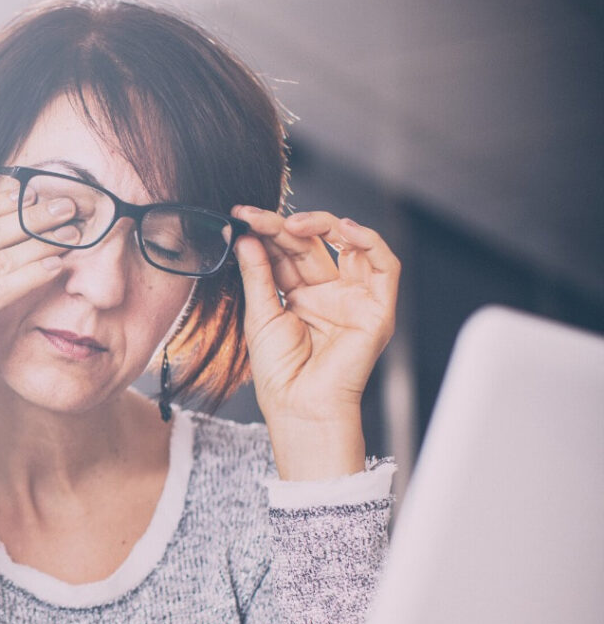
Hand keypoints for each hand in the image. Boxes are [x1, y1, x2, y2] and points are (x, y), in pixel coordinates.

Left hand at [233, 208, 399, 478]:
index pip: (286, 252)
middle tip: (256, 216)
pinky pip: (384, 265)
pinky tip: (343, 229)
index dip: (265, 232)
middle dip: (283, 226)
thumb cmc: (279, 374)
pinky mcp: (377, 308)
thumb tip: (246, 237)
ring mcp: (353, 298)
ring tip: (293, 223)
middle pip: (311, 244)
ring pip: (348, 244)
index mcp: (299, 296)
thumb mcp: (259, 315)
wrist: (299, 407)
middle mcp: (328, 293)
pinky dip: (369, 241)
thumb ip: (257, 274)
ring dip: (324, 225)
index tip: (240, 216)